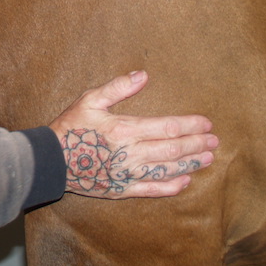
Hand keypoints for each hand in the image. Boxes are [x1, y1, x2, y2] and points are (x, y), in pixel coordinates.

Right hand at [48, 70, 218, 198]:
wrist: (51, 160)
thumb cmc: (70, 127)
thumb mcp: (89, 100)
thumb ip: (117, 88)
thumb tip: (143, 76)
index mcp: (124, 130)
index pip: (167, 127)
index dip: (190, 125)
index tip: (206, 123)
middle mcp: (130, 154)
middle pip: (172, 149)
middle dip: (196, 144)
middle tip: (214, 141)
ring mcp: (127, 174)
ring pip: (167, 170)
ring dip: (190, 164)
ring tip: (207, 159)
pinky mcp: (122, 189)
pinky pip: (152, 189)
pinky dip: (171, 186)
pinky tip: (185, 181)